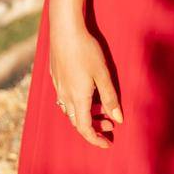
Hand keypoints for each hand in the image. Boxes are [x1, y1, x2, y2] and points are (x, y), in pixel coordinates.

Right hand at [47, 19, 122, 148]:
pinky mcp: (55, 77)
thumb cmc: (86, 51)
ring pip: (70, 110)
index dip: (95, 139)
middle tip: (109, 123)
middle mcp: (65, 96)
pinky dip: (77, 103)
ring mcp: (58, 86)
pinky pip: (65, 98)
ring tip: (100, 107)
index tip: (107, 143)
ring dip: (85, 114)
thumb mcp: (103, 74)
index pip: (84, 129)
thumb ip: (110, 98)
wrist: (64, 30)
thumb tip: (118, 119)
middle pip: (77, 122)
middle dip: (93, 127)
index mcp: (78, 98)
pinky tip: (86, 91)